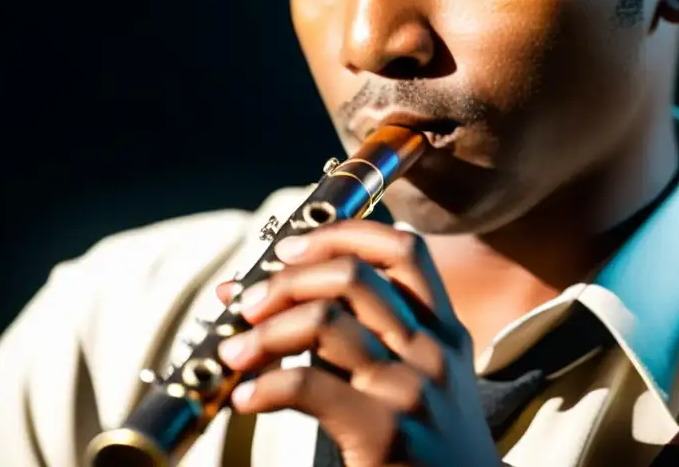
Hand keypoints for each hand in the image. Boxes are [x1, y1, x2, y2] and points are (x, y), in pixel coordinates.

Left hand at [213, 219, 499, 466]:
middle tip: (249, 304)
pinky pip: (307, 385)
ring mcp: (411, 389)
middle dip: (287, 279)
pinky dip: (263, 386)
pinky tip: (248, 398)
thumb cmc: (422, 444)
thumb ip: (355, 337)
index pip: (404, 249)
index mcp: (443, 330)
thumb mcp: (411, 378)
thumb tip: (261, 296)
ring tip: (234, 354)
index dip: (342, 233)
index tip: (291, 248)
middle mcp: (432, 350)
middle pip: (353, 275)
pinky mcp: (385, 433)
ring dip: (263, 331)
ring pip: (325, 320)